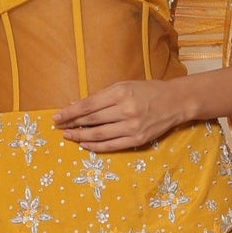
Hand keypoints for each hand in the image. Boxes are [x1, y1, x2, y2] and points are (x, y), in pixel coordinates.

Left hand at [53, 78, 187, 152]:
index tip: (57, 116)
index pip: (88, 105)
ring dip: (80, 137)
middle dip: (72, 124)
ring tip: (68, 136)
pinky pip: (111, 145)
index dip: (70, 112)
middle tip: (58, 127)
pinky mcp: (137, 139)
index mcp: (121, 93)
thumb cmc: (147, 91)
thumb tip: (74, 105)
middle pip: (91, 120)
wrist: (174, 102)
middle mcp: (126, 110)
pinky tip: (85, 144)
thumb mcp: (123, 86)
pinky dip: (96, 146)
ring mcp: (132, 127)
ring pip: (99, 135)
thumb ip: (100, 96)